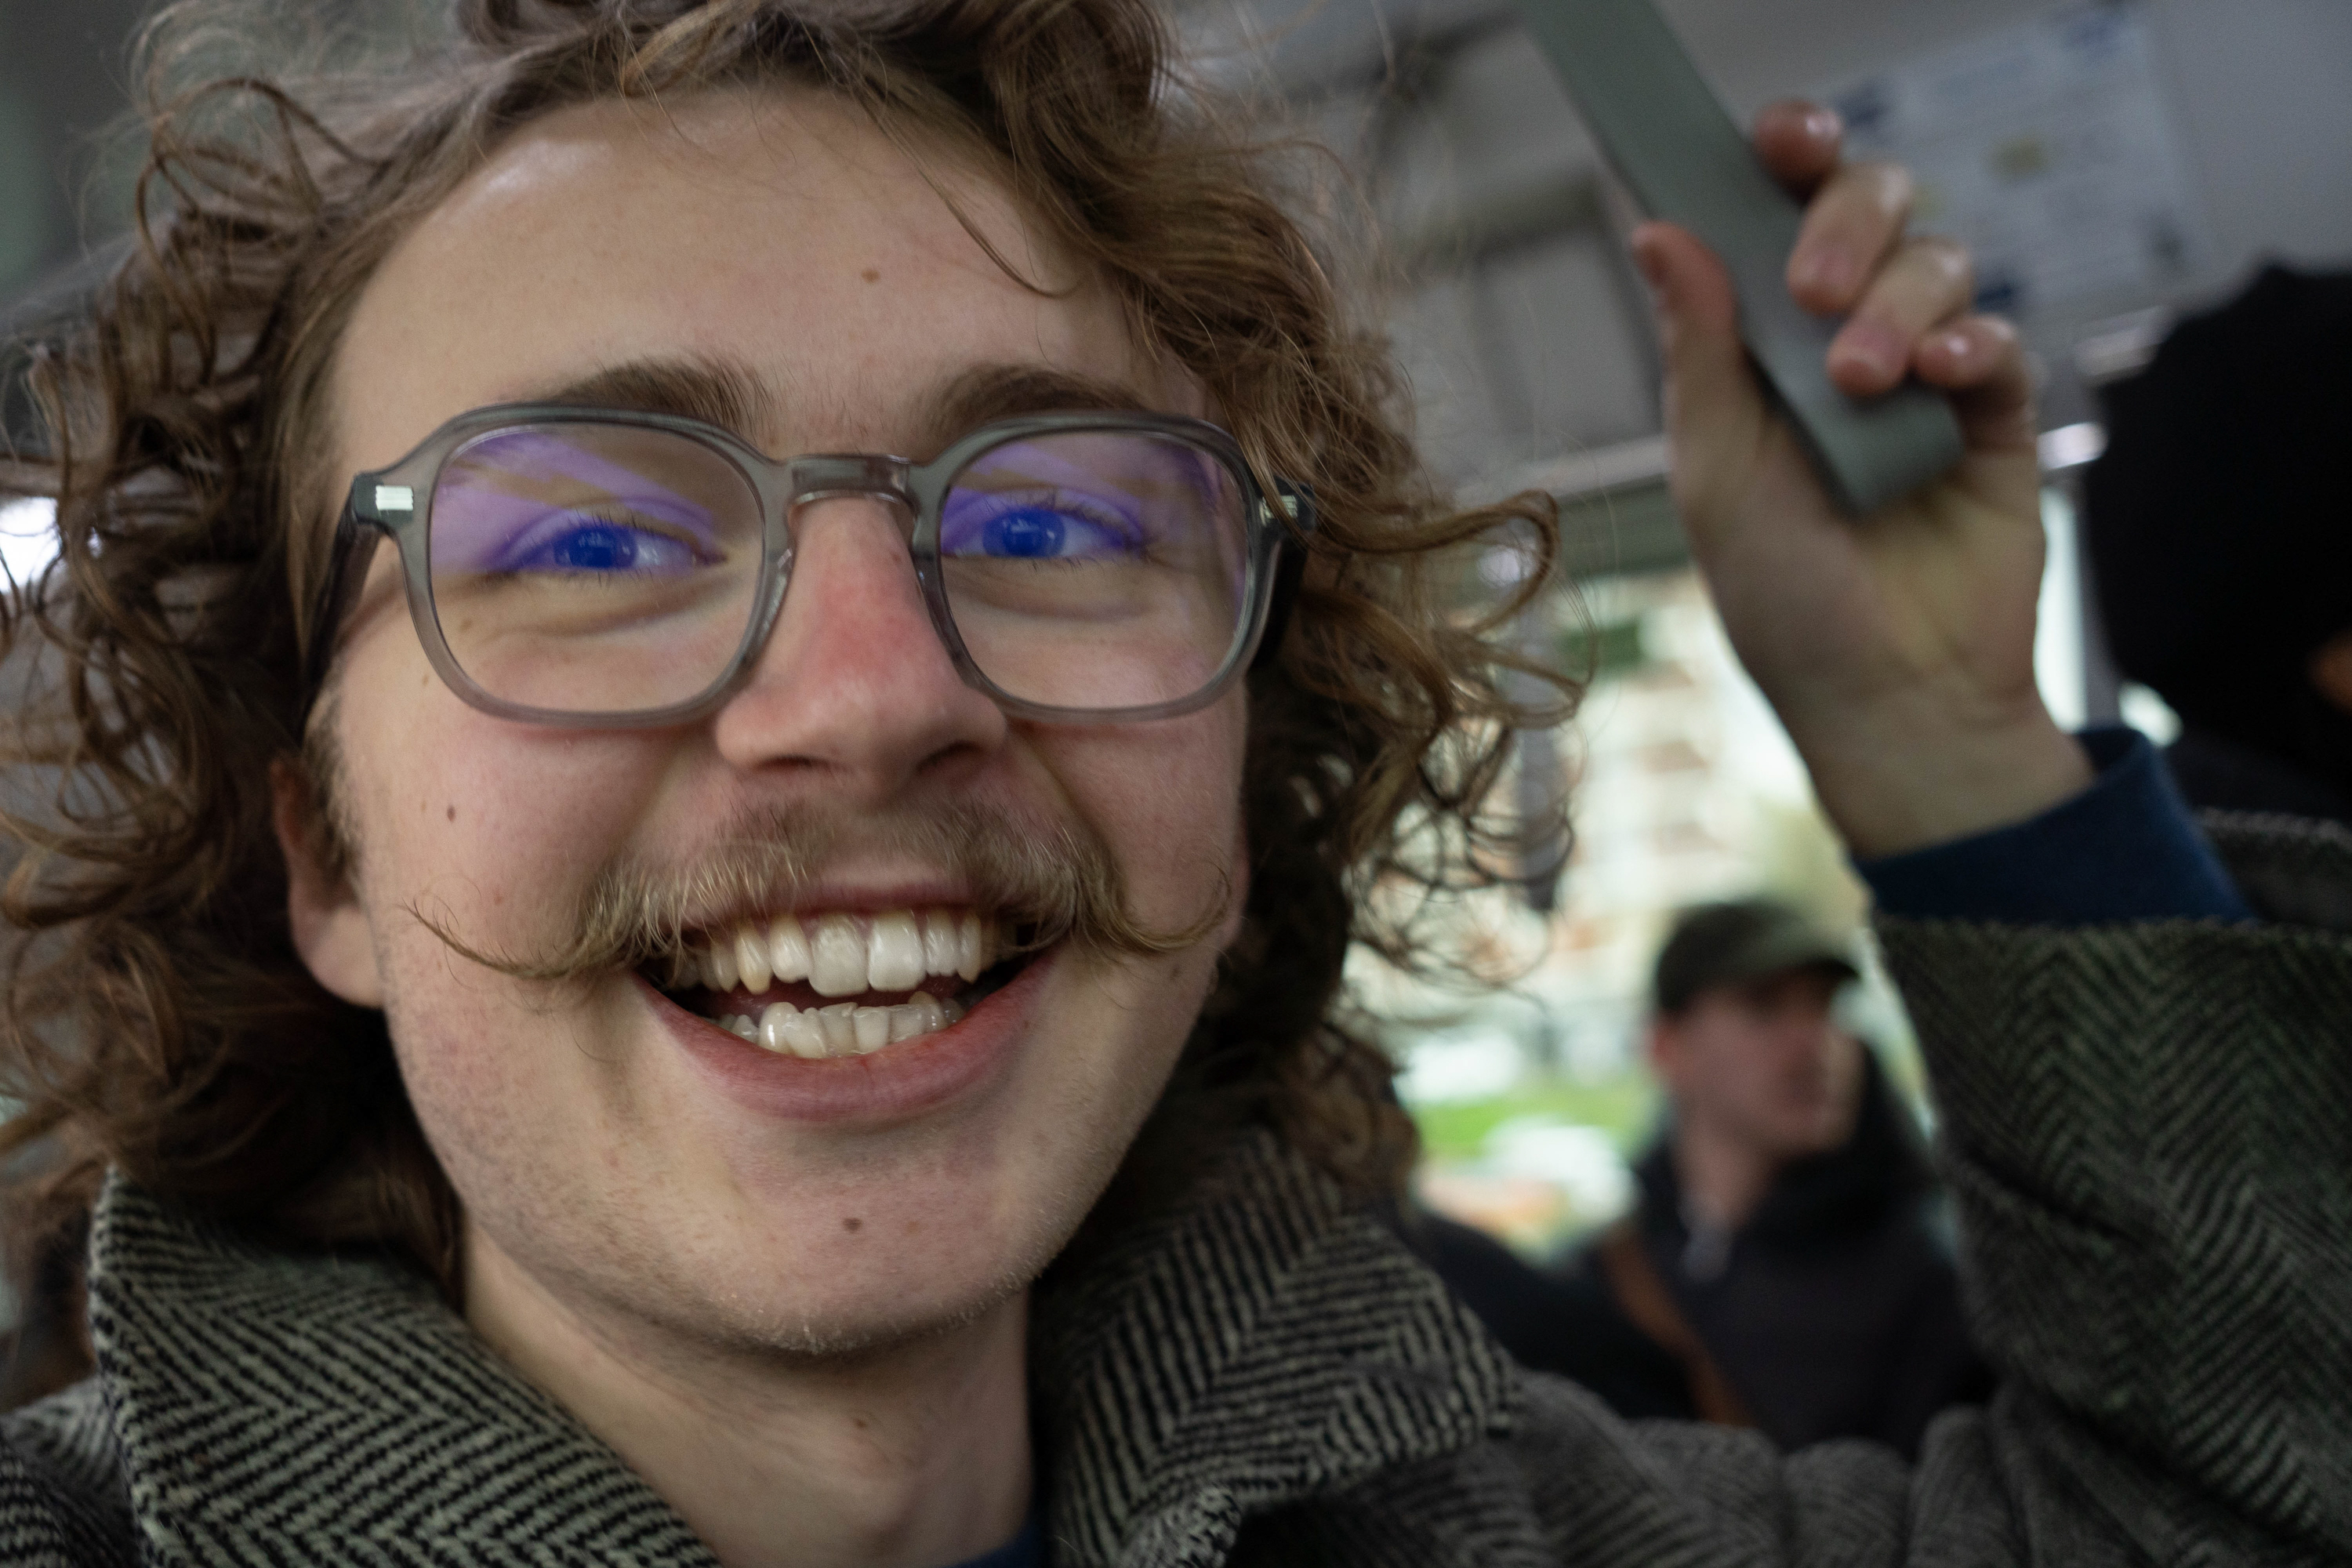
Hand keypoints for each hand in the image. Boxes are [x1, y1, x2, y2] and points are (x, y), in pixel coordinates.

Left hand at [1634, 101, 2091, 858]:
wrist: (1886, 700)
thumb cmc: (1784, 599)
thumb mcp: (1717, 472)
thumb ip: (1700, 350)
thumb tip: (1657, 229)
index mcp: (1763, 343)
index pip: (1776, 214)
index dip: (1785, 157)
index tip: (1775, 140)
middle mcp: (1844, 339)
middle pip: (1869, 208)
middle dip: (1842, 224)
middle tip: (1811, 288)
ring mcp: (1925, 372)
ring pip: (1937, 262)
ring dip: (1895, 302)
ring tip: (1859, 381)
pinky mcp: (1996, 415)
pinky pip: (1999, 338)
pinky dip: (1971, 340)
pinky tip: (1940, 375)